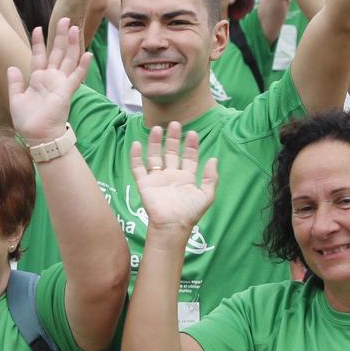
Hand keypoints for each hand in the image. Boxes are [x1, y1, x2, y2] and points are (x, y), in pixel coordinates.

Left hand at [8, 20, 91, 144]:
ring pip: (68, 59)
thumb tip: (12, 67)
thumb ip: (15, 83)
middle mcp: (51, 78)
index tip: (37, 28)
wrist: (37, 136)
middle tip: (65, 19)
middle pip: (57, 52)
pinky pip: (77, 76)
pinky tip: (87, 53)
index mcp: (38, 79)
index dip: (38, 42)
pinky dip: (82, 65)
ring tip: (75, 28)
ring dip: (72, 44)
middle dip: (60, 36)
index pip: (39, 56)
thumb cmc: (27, 121)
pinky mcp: (67, 91)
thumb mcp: (16, 99)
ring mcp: (60, 83)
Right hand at [129, 121, 218, 235]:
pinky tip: (137, 144)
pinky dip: (136, 157)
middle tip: (175, 124)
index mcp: (186, 178)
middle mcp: (171, 175)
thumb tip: (213, 159)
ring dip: (155, 143)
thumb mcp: (207, 195)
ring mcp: (157, 179)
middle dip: (173, 139)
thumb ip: (211, 178)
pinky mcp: (144, 184)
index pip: (188, 157)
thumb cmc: (190, 213)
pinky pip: (138, 168)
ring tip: (157, 129)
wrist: (172, 226)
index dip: (190, 146)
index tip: (192, 133)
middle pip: (171, 153)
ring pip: (154, 156)